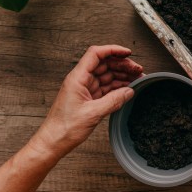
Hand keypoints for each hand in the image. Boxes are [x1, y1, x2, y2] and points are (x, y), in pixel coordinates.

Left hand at [30, 45, 142, 160]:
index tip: (128, 53)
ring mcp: (84, 89)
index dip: (113, 50)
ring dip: (121, 76)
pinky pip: (105, 88)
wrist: (53, 142)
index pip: (96, 54)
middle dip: (122, 65)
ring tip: (136, 79)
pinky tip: (127, 89)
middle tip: (138, 70)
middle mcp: (80, 80)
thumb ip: (113, 101)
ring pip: (106, 76)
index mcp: (77, 78)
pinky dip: (117, 87)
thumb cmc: (64, 128)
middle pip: (104, 64)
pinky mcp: (87, 98)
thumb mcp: (93, 113)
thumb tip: (129, 92)